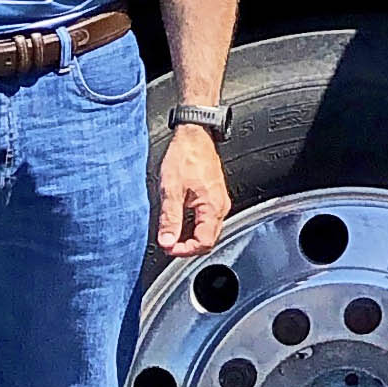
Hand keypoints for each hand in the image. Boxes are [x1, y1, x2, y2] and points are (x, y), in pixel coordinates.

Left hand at [156, 126, 229, 257]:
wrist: (195, 136)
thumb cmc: (185, 156)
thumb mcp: (171, 190)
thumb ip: (170, 219)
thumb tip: (167, 242)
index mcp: (213, 207)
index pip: (204, 243)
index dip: (185, 250)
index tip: (168, 247)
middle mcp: (221, 206)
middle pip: (208, 240)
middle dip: (187, 246)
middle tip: (167, 243)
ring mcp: (219, 201)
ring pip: (208, 231)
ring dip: (190, 237)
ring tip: (170, 234)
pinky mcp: (215, 197)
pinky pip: (207, 220)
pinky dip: (193, 227)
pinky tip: (179, 222)